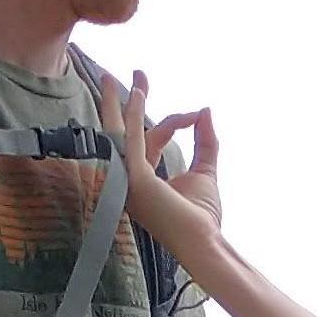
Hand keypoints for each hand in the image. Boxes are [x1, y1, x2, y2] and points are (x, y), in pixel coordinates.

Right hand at [124, 73, 224, 267]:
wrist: (205, 242)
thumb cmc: (202, 218)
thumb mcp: (205, 171)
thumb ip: (205, 142)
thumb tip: (206, 110)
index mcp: (142, 176)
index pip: (152, 137)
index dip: (175, 121)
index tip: (196, 114)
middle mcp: (130, 177)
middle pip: (124, 131)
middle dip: (124, 102)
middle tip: (131, 74)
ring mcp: (129, 179)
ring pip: (120, 133)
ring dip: (116, 104)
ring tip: (110, 76)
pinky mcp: (136, 179)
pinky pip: (133, 141)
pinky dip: (135, 117)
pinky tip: (137, 95)